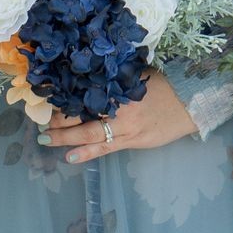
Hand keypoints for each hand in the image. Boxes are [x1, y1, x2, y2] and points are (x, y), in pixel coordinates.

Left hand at [42, 69, 197, 163]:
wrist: (190, 102)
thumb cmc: (162, 84)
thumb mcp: (135, 74)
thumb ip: (113, 78)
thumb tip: (87, 74)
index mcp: (118, 87)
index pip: (84, 94)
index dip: (64, 99)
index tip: (49, 100)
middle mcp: (120, 107)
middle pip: (84, 115)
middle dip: (60, 121)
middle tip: (42, 125)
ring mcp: (128, 127)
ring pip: (92, 135)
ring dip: (67, 139)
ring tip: (48, 141)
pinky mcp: (135, 141)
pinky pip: (107, 148)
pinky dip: (88, 153)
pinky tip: (72, 157)